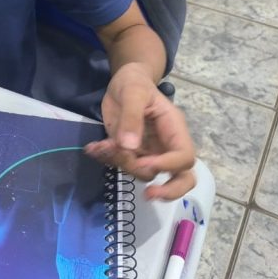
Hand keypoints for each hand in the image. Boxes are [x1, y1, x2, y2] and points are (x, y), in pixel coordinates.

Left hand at [85, 63, 196, 199]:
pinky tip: (93, 148)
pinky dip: (107, 160)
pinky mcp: (131, 154)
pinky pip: (123, 165)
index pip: (184, 156)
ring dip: (122, 165)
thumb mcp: (133, 93)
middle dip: (169, 191)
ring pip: (145, 174)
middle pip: (182, 178)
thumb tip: (129, 147)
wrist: (122, 83)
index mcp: (174, 130)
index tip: (143, 162)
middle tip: (149, 195)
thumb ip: (132, 118)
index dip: (168, 165)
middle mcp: (165, 145)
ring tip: (101, 146)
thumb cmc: (134, 83)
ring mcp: (149, 152)